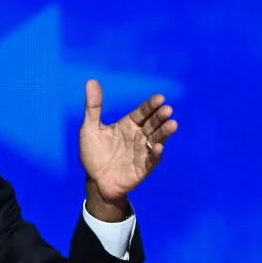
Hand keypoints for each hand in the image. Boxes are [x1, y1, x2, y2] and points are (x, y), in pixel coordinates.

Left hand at [79, 79, 176, 214]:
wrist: (95, 181)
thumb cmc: (93, 153)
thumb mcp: (89, 128)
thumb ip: (93, 106)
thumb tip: (91, 81)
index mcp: (127, 125)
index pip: (141, 113)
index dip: (150, 106)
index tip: (160, 98)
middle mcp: (138, 137)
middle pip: (151, 124)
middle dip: (160, 117)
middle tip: (167, 110)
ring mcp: (142, 152)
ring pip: (156, 140)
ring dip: (164, 133)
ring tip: (172, 124)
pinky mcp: (143, 168)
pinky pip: (152, 160)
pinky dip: (156, 154)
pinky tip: (159, 147)